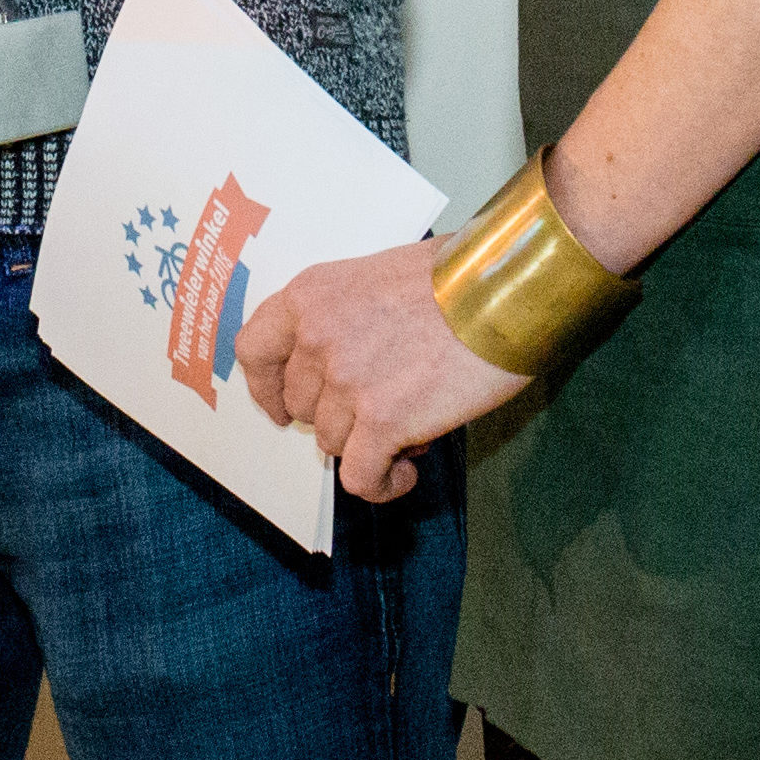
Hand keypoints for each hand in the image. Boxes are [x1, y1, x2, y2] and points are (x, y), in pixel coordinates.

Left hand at [236, 243, 525, 503]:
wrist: (506, 289)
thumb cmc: (459, 276)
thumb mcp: (378, 275)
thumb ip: (345, 316)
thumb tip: (345, 363)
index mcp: (309, 295)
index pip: (252, 350)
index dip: (265, 387)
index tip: (282, 408)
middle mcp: (316, 337)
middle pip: (301, 406)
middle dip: (338, 415)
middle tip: (386, 405)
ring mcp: (346, 381)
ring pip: (332, 442)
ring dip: (368, 444)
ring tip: (413, 424)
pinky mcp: (381, 421)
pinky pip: (360, 477)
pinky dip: (381, 484)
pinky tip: (405, 472)